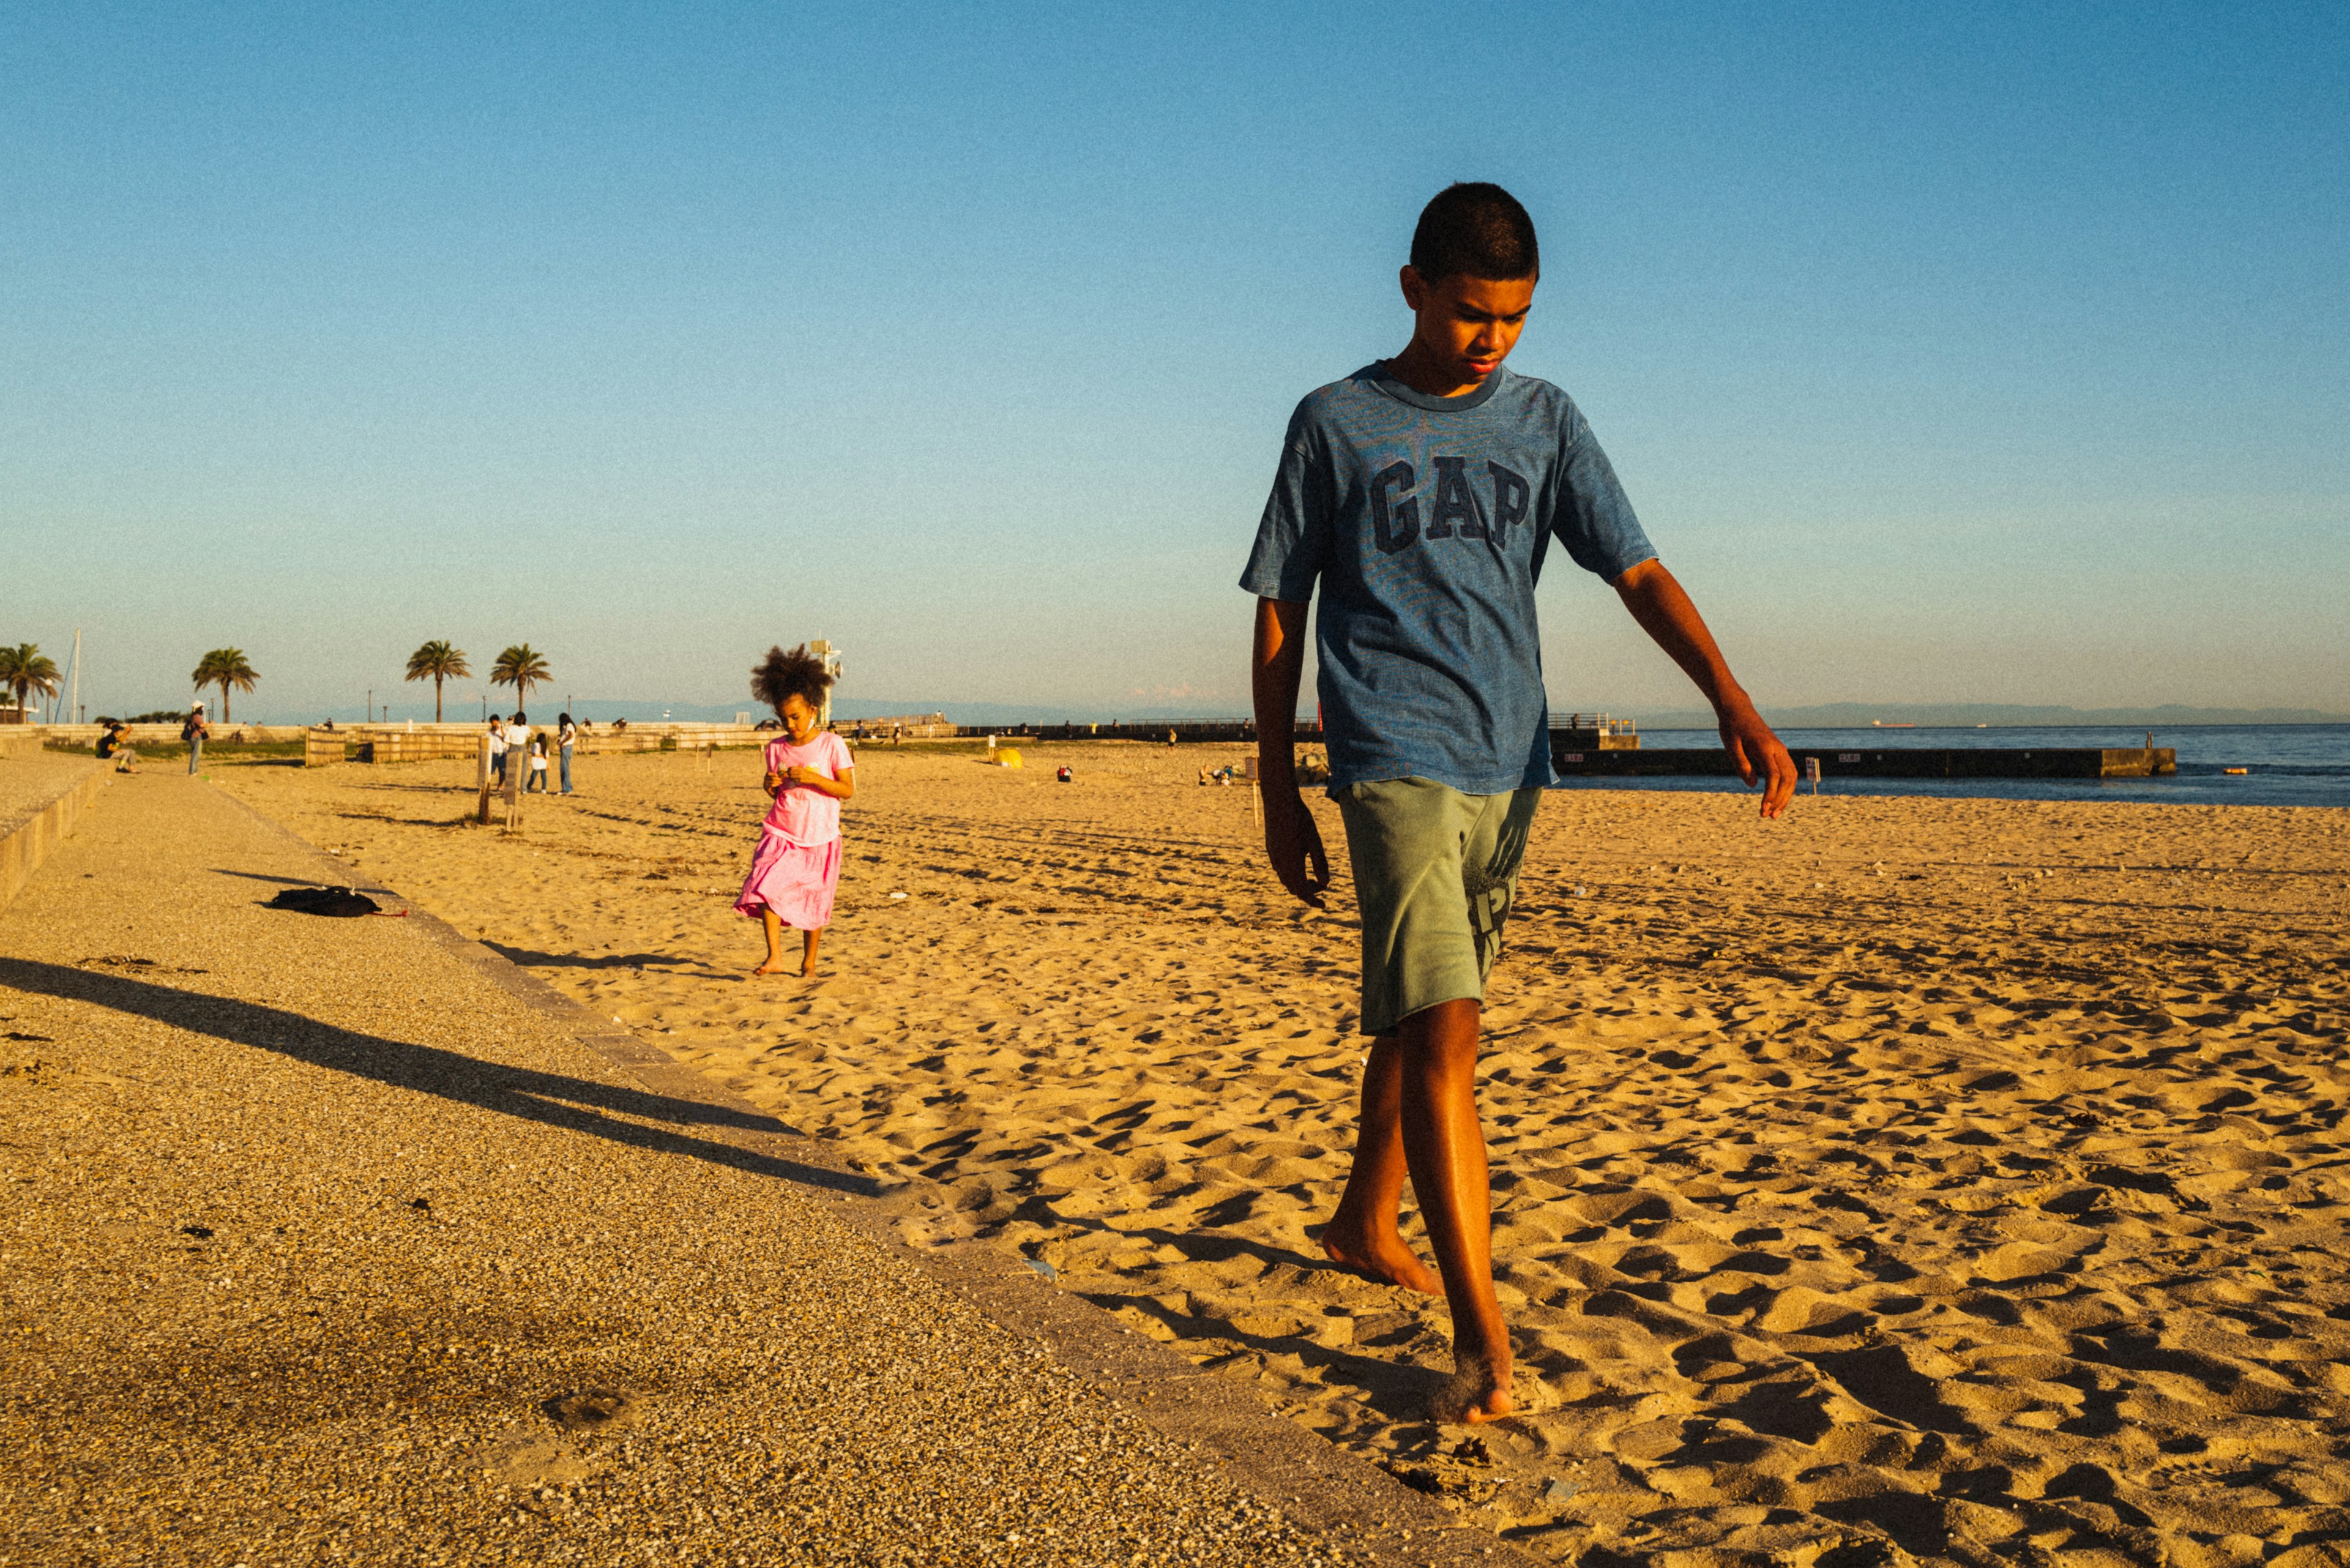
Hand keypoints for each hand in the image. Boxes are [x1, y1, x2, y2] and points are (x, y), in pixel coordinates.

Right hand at [763, 770, 783, 796]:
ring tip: (781, 782)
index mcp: (767, 776)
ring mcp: (765, 784)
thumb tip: (784, 771)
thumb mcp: (779, 779)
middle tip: (781, 780)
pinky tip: (778, 785)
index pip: (768, 773)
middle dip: (776, 778)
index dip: (772, 774)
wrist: (776, 793)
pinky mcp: (765, 788)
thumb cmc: (778, 785)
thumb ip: (780, 775)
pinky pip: (770, 785)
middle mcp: (765, 780)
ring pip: (771, 781)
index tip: (777, 775)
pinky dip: (775, 784)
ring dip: (777, 781)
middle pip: (770, 777)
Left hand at [782, 765, 821, 784]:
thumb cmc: (807, 773)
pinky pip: (794, 780)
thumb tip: (789, 770)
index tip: (787, 771)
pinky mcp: (800, 780)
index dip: (788, 769)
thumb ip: (797, 769)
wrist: (813, 778)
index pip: (791, 768)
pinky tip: (796, 780)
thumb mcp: (802, 770)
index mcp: (800, 768)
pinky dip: (794, 780)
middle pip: (790, 772)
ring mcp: (800, 776)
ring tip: (793, 778)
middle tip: (788, 775)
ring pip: (791, 777)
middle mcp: (800, 772)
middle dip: (788, 774)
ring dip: (791, 777)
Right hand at [1261, 786, 1330, 906]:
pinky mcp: (1270, 849)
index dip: (1313, 901)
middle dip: (1308, 892)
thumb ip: (1320, 864)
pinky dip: (1290, 874)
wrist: (1278, 801)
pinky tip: (1298, 864)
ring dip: (1298, 883)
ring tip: (1311, 877)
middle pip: (1293, 888)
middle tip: (1321, 886)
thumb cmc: (1300, 820)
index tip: (1323, 905)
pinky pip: (1279, 869)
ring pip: (1285, 880)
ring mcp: (1273, 857)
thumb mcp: (1315, 842)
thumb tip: (1326, 884)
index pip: (1303, 892)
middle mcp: (1280, 864)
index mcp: (1292, 865)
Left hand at [1718, 699, 1796, 818]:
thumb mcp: (1731, 746)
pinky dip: (1785, 788)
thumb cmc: (1732, 727)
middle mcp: (1778, 748)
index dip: (1770, 794)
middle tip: (1768, 816)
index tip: (1763, 808)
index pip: (1774, 775)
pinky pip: (1788, 773)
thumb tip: (1753, 786)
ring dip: (1785, 796)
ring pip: (1792, 777)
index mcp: (1765, 747)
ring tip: (1773, 813)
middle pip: (1788, 779)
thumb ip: (1742, 765)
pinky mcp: (1779, 753)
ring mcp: (1781, 750)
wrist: (1739, 710)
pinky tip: (1775, 800)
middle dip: (1780, 799)